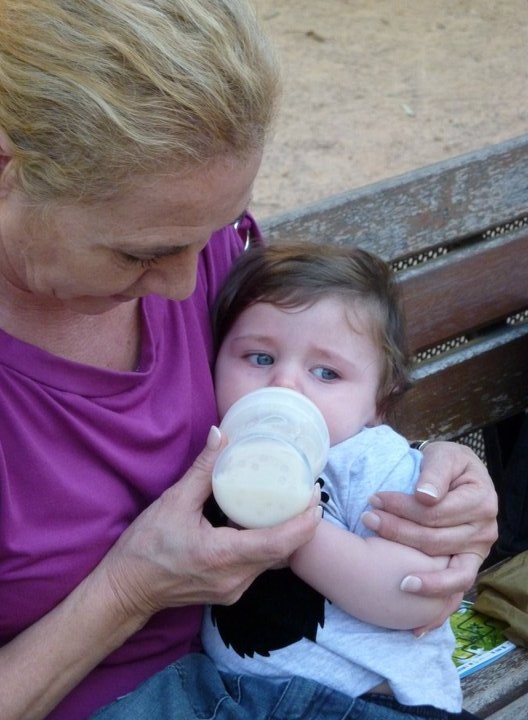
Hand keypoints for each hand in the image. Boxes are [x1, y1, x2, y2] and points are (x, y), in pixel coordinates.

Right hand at [101, 426, 321, 621]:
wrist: (126, 589)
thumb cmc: (146, 547)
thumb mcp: (174, 502)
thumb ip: (203, 469)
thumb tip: (220, 434)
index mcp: (223, 556)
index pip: (280, 543)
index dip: (304, 521)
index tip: (315, 496)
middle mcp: (235, 579)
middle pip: (283, 552)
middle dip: (301, 523)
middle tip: (308, 492)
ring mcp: (234, 590)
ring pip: (273, 561)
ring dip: (286, 534)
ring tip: (291, 502)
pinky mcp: (229, 592)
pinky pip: (259, 566)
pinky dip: (268, 544)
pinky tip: (263, 522)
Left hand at [362, 441, 497, 602]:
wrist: (459, 474)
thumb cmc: (448, 464)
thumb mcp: (443, 455)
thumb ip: (434, 473)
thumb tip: (424, 496)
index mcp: (481, 501)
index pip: (435, 512)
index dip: (402, 507)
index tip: (373, 498)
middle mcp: (484, 531)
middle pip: (435, 541)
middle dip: (397, 532)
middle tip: (367, 519)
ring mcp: (477, 553)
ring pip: (446, 571)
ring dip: (415, 574)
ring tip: (392, 578)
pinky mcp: (466, 566)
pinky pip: (455, 594)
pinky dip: (437, 613)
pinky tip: (415, 629)